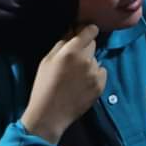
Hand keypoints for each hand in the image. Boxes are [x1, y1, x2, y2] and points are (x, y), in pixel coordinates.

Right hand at [21, 25, 106, 144]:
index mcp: (71, 51)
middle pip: (93, 44)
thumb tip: (72, 31)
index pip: (90, 31)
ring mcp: (95, 73)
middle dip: (85, 48)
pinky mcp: (101, 85)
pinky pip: (101, 72)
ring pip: (95, 60)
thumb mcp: (47, 60)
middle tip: (74, 59)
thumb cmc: (44, 86)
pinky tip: (83, 83)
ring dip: (89, 63)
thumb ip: (61, 43)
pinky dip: (95, 75)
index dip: (87, 31)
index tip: (84, 34)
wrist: (49, 114)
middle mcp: (86, 59)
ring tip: (76, 76)